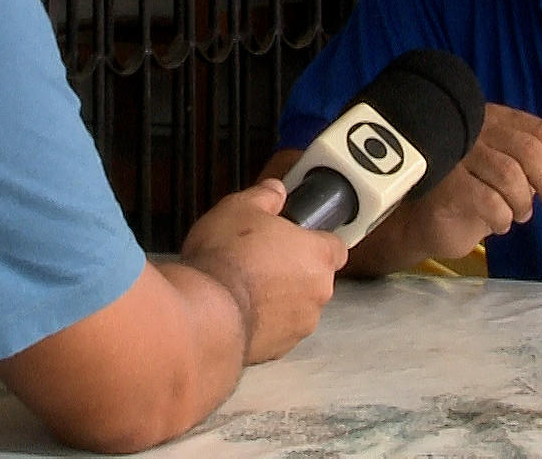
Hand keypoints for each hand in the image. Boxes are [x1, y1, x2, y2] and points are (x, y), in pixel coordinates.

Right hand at [179, 179, 347, 363]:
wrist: (206, 313)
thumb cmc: (226, 260)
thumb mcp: (239, 208)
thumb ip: (264, 196)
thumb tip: (273, 191)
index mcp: (317, 255)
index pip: (335, 247)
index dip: (315, 240)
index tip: (297, 237)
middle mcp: (317, 293)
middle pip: (315, 278)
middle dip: (292, 270)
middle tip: (261, 258)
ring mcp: (299, 325)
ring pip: (297, 307)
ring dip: (278, 298)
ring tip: (245, 285)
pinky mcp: (278, 349)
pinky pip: (277, 330)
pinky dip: (263, 322)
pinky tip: (237, 309)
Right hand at [391, 105, 541, 263]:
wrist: (427, 220)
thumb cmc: (479, 188)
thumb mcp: (525, 166)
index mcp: (495, 119)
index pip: (539, 129)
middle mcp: (473, 130)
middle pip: (527, 149)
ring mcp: (455, 156)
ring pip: (508, 175)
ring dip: (523, 203)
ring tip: (519, 214)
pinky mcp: (443, 185)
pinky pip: (487, 200)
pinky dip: (502, 217)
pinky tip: (499, 223)